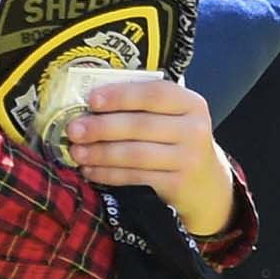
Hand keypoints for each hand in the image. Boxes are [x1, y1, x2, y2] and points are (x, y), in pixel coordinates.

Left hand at [65, 78, 234, 236]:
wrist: (205, 182)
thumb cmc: (176, 140)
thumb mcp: (170, 117)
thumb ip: (140, 105)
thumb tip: (89, 102)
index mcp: (191, 103)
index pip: (154, 94)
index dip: (121, 96)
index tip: (91, 100)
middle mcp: (195, 129)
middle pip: (140, 125)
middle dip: (102, 127)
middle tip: (74, 130)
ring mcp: (188, 159)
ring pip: (135, 154)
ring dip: (101, 153)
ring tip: (76, 151)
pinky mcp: (177, 184)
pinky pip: (135, 177)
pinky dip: (108, 173)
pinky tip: (90, 170)